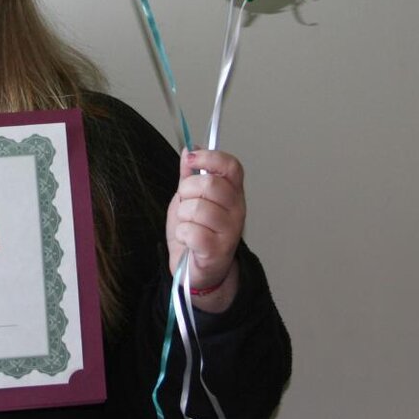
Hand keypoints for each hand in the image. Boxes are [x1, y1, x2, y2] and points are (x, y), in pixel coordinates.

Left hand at [167, 149, 245, 311]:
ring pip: (197, 208)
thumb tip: (190, 149)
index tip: (191, 159)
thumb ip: (190, 175)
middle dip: (187, 191)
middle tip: (185, 204)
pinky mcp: (217, 251)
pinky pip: (192, 231)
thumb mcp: (189, 198)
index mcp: (232, 193)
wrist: (196, 270)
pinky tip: (187, 239)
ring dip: (183, 216)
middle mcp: (237, 210)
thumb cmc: (195, 232)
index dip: (210, 158)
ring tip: (187, 224)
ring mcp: (230, 231)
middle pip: (210, 184)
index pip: (232, 166)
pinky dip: (182, 234)